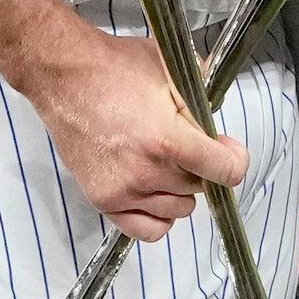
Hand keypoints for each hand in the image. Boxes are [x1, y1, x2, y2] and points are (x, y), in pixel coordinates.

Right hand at [25, 27, 249, 242]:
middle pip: (200, 188)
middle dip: (200, 167)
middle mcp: (147, 172)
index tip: (227, 149)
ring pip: (178, 209)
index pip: (226, 171)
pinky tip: (155, 192)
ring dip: (178, 190)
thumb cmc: (115, 68)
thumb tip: (218, 121)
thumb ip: (203, 98)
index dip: (234, 159)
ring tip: (162, 163)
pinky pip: (148, 230)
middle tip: (183, 145)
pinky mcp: (104, 200)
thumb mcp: (170, 71)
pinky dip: (158, 216)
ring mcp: (124, 191)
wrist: (64, 76)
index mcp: (168, 140)